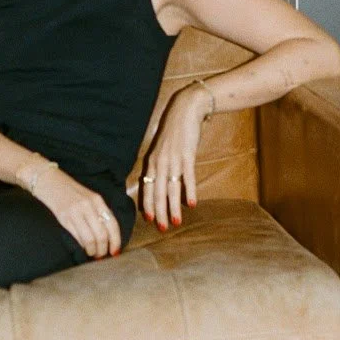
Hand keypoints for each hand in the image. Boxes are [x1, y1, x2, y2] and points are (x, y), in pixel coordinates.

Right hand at [21, 162, 121, 258]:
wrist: (48, 180)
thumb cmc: (69, 190)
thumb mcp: (88, 196)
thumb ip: (98, 211)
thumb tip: (107, 235)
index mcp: (97, 200)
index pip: (112, 224)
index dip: (116, 241)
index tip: (115, 251)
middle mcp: (88, 206)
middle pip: (102, 234)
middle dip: (103, 249)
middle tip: (101, 255)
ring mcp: (75, 212)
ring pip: (90, 239)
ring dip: (93, 250)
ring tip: (92, 253)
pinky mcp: (63, 218)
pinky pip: (77, 237)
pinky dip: (82, 246)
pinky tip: (82, 247)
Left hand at [141, 85, 207, 230]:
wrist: (186, 110)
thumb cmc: (175, 130)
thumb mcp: (163, 148)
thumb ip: (161, 164)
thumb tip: (162, 183)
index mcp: (152, 161)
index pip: (147, 187)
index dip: (148, 204)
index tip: (149, 219)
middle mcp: (160, 162)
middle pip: (158, 192)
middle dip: (159, 212)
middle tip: (161, 229)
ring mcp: (173, 159)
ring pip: (171, 188)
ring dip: (173, 207)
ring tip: (175, 222)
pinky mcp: (187, 155)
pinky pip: (188, 177)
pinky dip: (189, 191)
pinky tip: (192, 204)